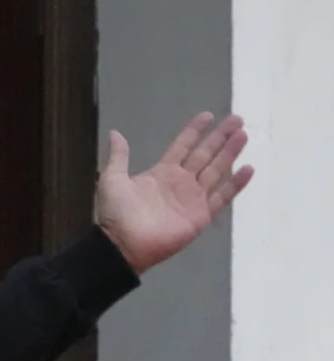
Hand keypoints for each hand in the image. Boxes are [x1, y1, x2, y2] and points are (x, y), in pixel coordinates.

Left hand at [96, 112, 255, 274]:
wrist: (122, 244)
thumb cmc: (116, 213)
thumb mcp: (112, 179)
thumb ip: (119, 156)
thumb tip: (115, 133)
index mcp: (161, 173)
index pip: (182, 147)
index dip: (194, 132)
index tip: (208, 116)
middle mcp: (180, 183)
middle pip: (204, 155)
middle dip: (220, 137)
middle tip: (237, 119)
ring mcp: (192, 199)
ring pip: (216, 170)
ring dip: (230, 153)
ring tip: (243, 135)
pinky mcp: (201, 216)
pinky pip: (222, 197)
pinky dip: (236, 184)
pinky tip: (248, 168)